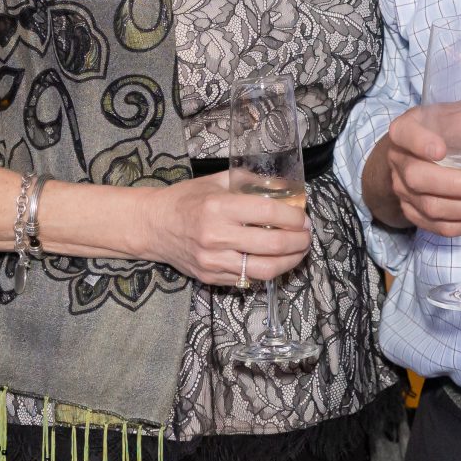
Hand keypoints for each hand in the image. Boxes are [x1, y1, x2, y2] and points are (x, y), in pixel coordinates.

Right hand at [136, 172, 310, 287]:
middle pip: (273, 244)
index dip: (294, 216)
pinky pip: (248, 279)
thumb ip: (251, 182)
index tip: (303, 217)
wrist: (153, 226)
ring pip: (264, 270)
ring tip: (298, 252)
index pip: (269, 213)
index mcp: (219, 207)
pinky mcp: (211, 278)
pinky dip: (268, 271)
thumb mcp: (217, 181)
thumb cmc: (186, 199)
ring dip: (290, 262)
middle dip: (299, 241)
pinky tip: (275, 261)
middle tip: (307, 236)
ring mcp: (213, 261)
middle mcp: (217, 236)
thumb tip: (286, 188)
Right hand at [369, 83, 460, 236]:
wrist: (430, 152)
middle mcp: (400, 161)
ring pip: (429, 206)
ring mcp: (404, 190)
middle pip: (418, 178)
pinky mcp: (415, 212)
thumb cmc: (451, 128)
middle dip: (454, 186)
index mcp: (408, 129)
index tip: (441, 150)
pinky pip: (435, 226)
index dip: (419, 142)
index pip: (405, 134)